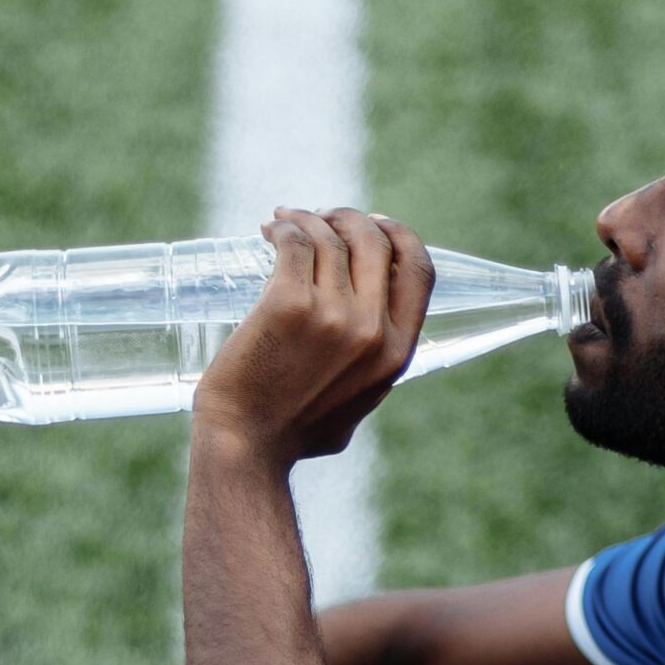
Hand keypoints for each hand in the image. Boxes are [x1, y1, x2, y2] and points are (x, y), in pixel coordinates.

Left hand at [192, 208, 433, 465]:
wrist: (245, 446)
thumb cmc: (292, 432)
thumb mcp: (358, 403)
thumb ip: (372, 366)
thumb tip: (372, 326)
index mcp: (395, 354)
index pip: (420, 270)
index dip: (400, 236)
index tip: (374, 225)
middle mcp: (370, 331)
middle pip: (376, 240)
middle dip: (349, 218)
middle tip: (319, 218)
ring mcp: (331, 316)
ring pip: (330, 236)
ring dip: (308, 218)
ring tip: (284, 221)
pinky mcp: (288, 304)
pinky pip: (295, 241)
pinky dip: (283, 226)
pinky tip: (271, 229)